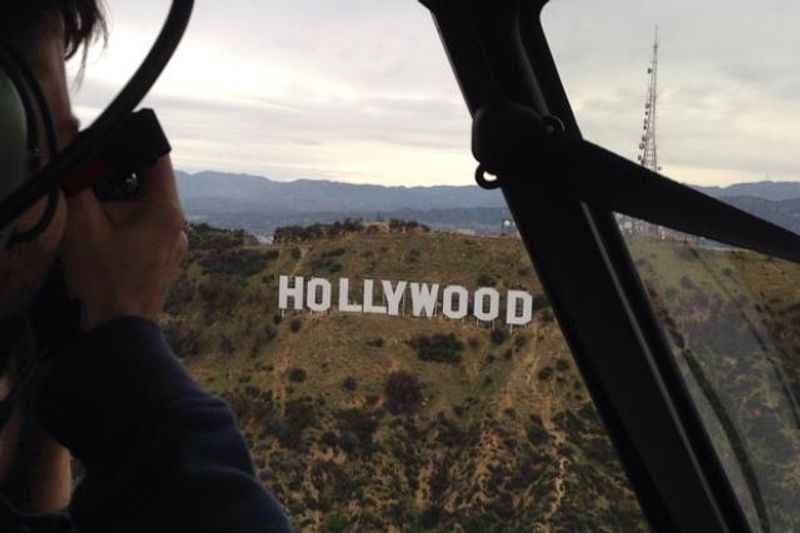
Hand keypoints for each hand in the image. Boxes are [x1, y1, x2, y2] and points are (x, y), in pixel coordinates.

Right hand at [60, 155, 187, 330]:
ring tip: (96, 216)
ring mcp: (176, 245)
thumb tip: (73, 143)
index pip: (158, 157)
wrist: (116, 331)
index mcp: (167, 211)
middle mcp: (179, 226)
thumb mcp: (82, 223)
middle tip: (91, 182)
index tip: (109, 139)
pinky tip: (106, 238)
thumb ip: (79, 179)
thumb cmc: (102, 280)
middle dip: (120, 176)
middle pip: (151, 182)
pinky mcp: (166, 259)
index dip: (133, 141)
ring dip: (122, 203)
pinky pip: (149, 229)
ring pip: (148, 207)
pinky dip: (128, 224)